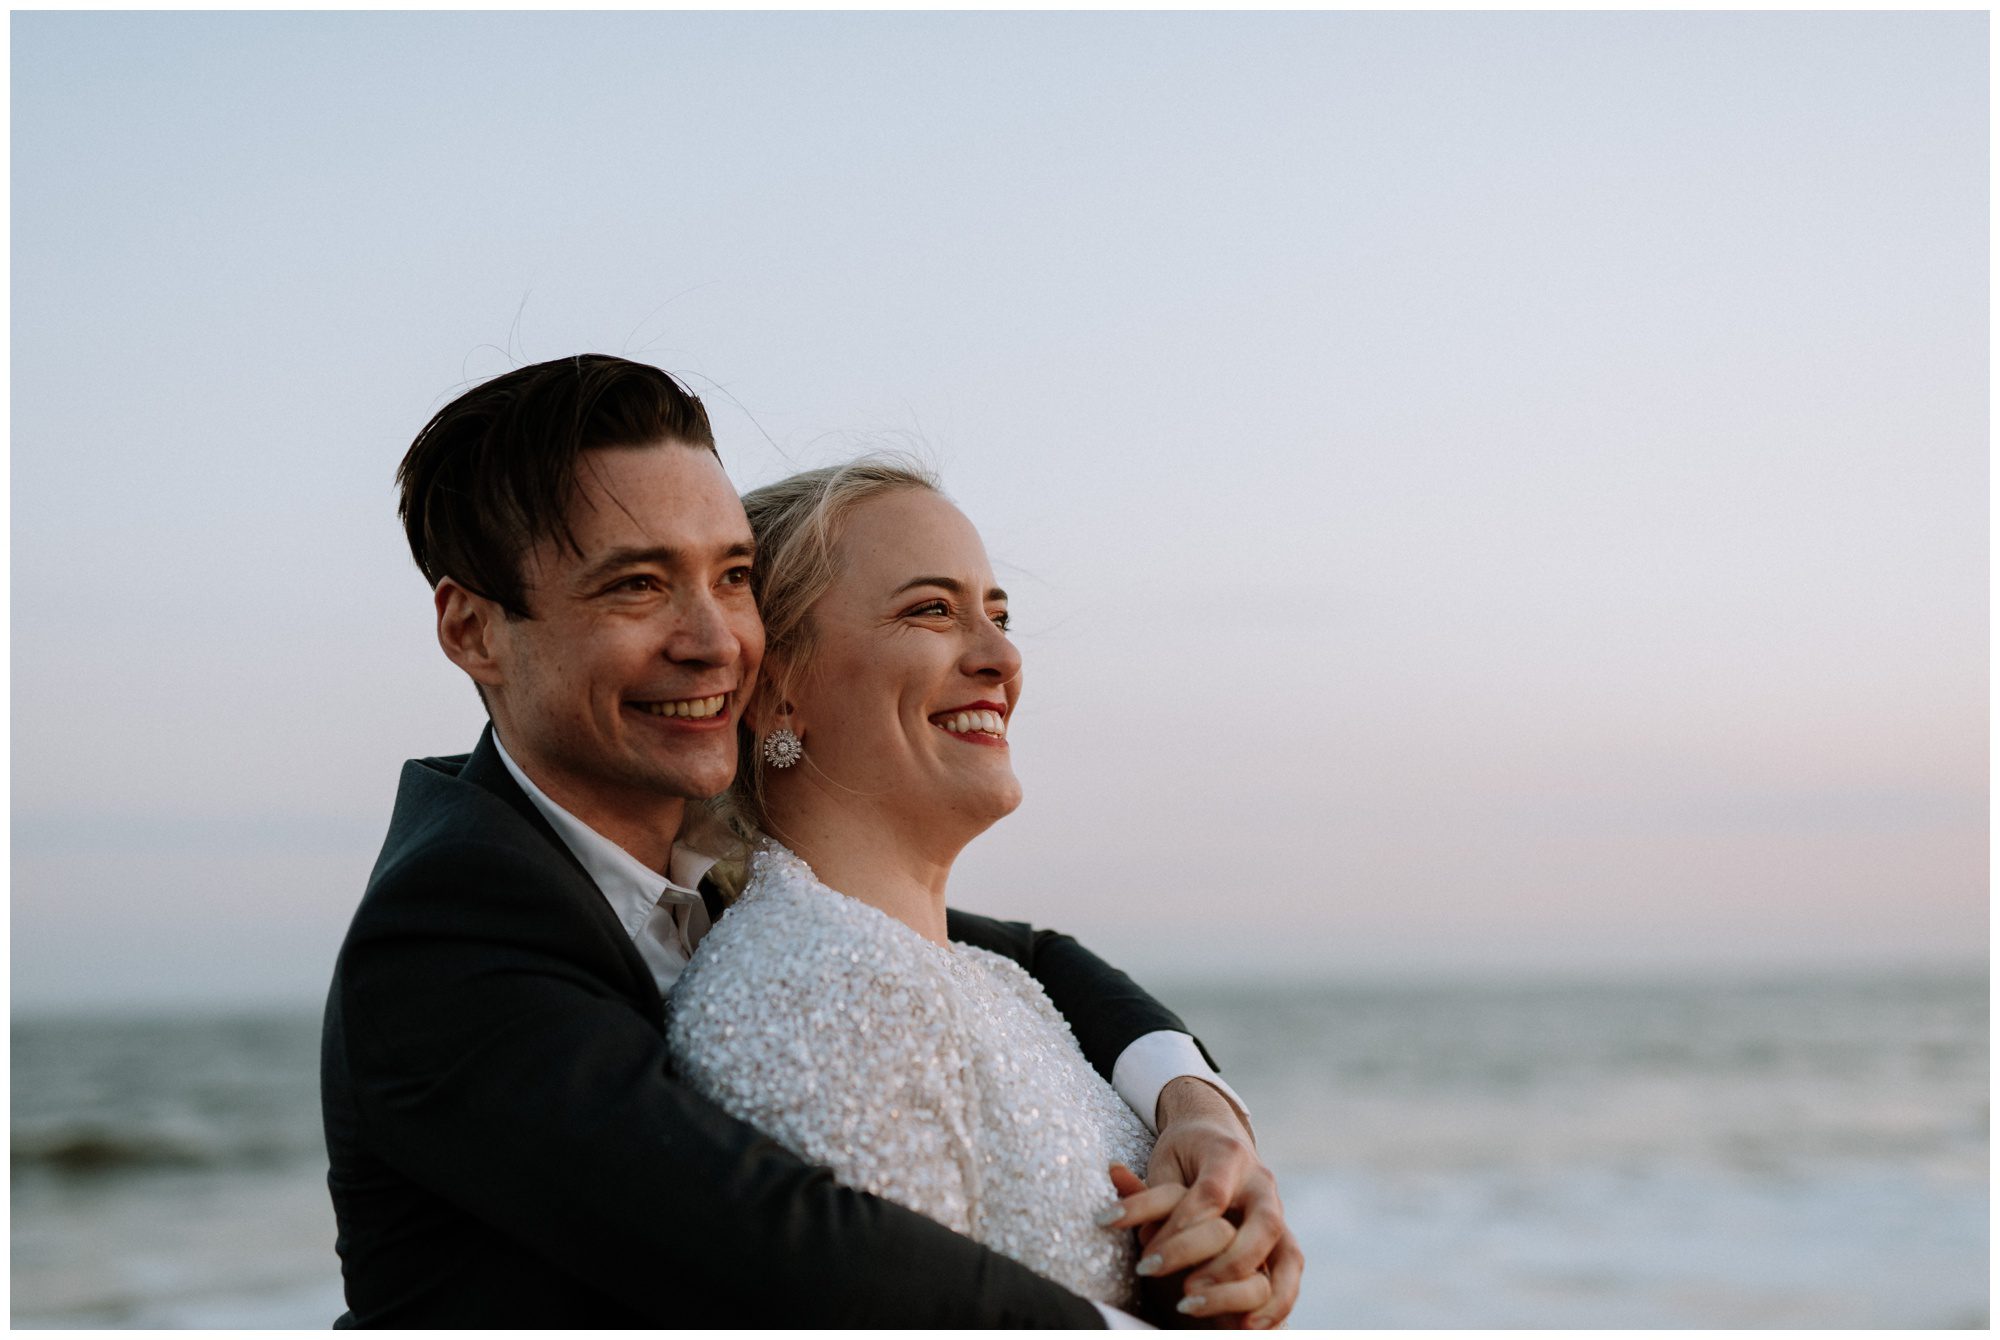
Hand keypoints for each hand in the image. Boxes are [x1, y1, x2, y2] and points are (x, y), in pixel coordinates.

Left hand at [1100, 1079, 1301, 1327]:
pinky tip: (1246, 1326)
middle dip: (1220, 1263)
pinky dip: (1277, 1303)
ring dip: (1244, 1287)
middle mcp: (1261, 1184)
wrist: (1218, 1136)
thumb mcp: (1162, 1161)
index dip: (1182, 1228)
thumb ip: (1149, 1190)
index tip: (1147, 1257)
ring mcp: (1278, 1213)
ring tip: (1199, 1307)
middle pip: (1261, 1224)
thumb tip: (1127, 1216)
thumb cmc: (1184, 1154)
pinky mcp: (1283, 1239)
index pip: (1212, 1194)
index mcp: (1228, 1156)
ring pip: (1286, 1253)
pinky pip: (1291, 1273)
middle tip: (1182, 1290)